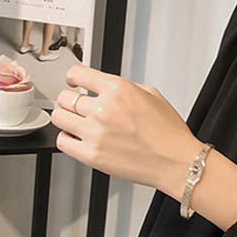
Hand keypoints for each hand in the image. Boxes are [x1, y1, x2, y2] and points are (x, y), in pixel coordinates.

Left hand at [51, 64, 202, 190]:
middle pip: (64, 97)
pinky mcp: (92, 154)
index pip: (77, 73)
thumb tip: (106, 87)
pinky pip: (62, 142)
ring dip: (67, 119)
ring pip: (59, 117)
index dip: (73, 78)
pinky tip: (80, 139)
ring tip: (79, 124)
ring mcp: (96, 132)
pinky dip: (68, 139)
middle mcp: (104, 109)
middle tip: (80, 107)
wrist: (177, 162)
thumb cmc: (170, 134)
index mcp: (119, 90)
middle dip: (71, 101)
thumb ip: (125, 88)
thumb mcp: (153, 96)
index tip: (73, 82)